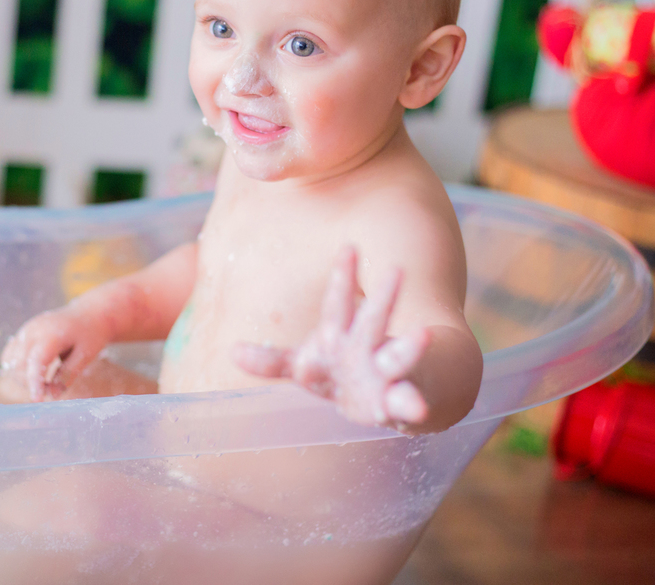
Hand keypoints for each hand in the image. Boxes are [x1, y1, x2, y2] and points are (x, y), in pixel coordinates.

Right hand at [0, 305, 112, 401]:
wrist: (87, 314)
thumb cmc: (90, 334)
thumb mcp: (86, 355)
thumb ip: (67, 375)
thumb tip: (52, 395)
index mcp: (52, 334)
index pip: (36, 361)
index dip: (34, 382)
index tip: (37, 400)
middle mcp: (33, 330)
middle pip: (19, 364)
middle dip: (29, 383)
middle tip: (50, 390)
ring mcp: (25, 330)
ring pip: (10, 362)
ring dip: (21, 377)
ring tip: (44, 381)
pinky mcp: (21, 333)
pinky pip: (9, 355)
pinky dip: (16, 368)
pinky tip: (33, 372)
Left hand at [232, 246, 431, 430]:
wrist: (397, 397)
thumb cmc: (345, 373)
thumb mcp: (307, 365)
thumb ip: (272, 362)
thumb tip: (232, 352)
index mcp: (341, 334)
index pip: (339, 301)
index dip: (343, 276)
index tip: (349, 246)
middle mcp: (366, 348)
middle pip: (373, 319)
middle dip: (383, 297)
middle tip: (397, 269)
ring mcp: (385, 374)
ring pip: (398, 357)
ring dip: (408, 347)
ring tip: (422, 335)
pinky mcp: (396, 404)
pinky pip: (405, 404)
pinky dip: (410, 405)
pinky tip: (418, 407)